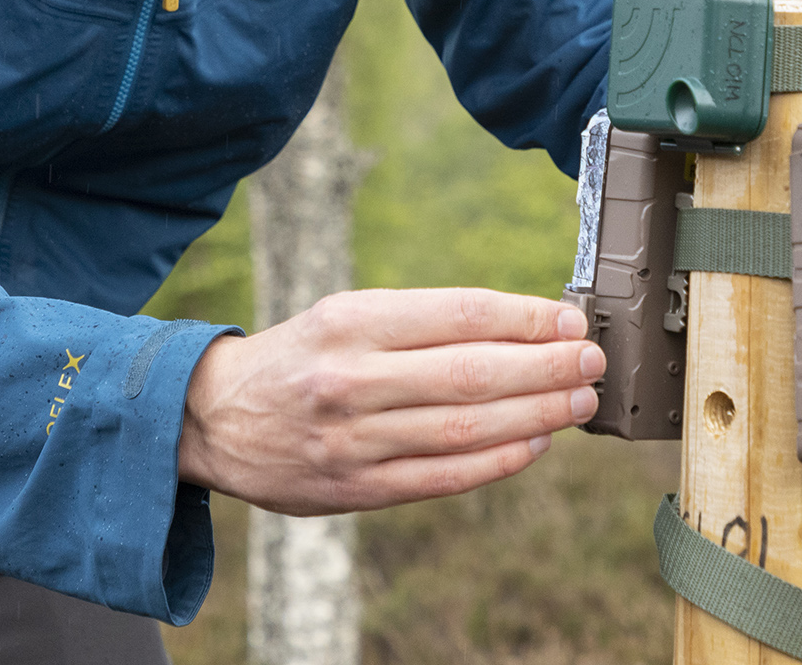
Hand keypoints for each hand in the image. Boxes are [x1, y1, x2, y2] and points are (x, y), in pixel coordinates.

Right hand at [176, 288, 602, 515]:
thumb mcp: (343, 316)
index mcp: (351, 322)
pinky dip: (496, 460)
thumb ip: (420, 324)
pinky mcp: (356, 488)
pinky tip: (533, 444)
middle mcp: (352, 379)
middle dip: (545, 367)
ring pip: (465, 427)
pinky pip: (443, 476)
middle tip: (591, 363)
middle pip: (472, 372)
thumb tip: (518, 328)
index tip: (569, 319)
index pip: (458, 314)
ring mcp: (354, 439)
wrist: (211, 419)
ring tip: (578, 402)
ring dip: (536, 415)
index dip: (525, 318)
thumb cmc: (298, 358)